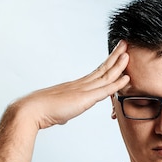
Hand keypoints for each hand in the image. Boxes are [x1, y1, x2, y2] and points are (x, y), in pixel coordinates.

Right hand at [13, 41, 129, 129]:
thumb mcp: (59, 112)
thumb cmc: (43, 112)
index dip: (108, 64)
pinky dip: (116, 84)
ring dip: (119, 66)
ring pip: (105, 75)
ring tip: (129, 55)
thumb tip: (63, 117)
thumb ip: (64, 112)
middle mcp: (81, 84)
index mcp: (76, 86)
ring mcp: (83, 90)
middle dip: (115, 57)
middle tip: (125, 45)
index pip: (96, 72)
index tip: (116, 55)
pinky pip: (104, 90)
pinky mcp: (84, 99)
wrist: (32, 110)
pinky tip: (126, 79)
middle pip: (102, 68)